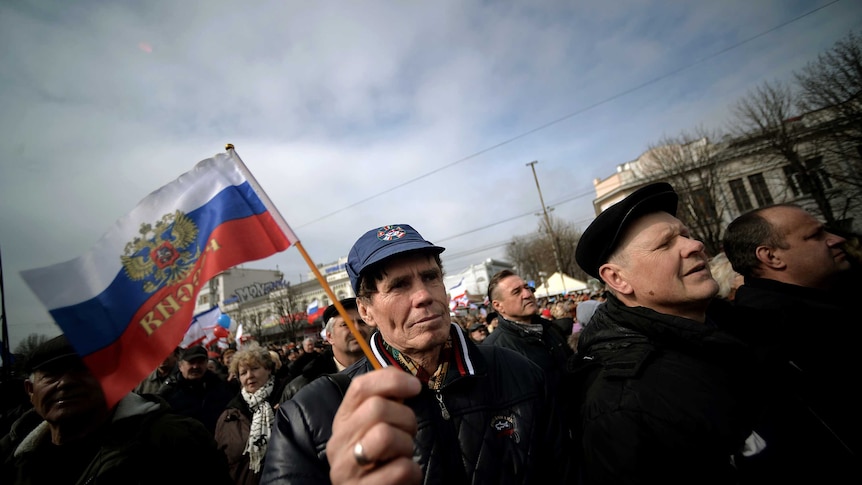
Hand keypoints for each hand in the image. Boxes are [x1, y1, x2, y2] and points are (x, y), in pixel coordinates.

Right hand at [326, 367, 422, 483]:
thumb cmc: (377, 464)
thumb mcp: (373, 431)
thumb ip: (385, 407)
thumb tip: (404, 381)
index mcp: (342, 423)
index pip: (359, 387)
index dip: (392, 380)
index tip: (415, 386)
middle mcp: (338, 444)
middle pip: (376, 408)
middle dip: (405, 418)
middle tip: (408, 433)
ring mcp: (346, 469)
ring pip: (386, 436)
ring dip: (407, 445)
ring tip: (402, 456)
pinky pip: (401, 469)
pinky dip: (413, 473)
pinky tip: (403, 478)